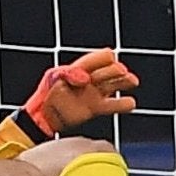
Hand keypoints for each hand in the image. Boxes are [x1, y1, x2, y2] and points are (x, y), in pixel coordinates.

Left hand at [24, 48, 138, 134]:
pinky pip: (113, 105)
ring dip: (123, 82)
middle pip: (108, 71)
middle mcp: (89, 80)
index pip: (97, 59)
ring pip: (113, 85)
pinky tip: (130, 102)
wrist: (42, 118)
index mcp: (79, 69)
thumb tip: (86, 77)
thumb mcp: (53, 78)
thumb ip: (69, 74)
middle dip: (115, 70)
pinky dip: (122, 104)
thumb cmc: (45, 96)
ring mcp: (93, 94)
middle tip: (122, 72)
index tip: (110, 58)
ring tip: (133, 81)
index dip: (103, 58)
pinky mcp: (96, 108)